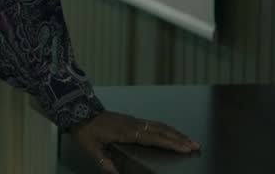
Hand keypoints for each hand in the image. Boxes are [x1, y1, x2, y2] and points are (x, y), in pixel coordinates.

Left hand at [70, 110, 199, 172]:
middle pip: (160, 130)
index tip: (185, 148)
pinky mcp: (131, 119)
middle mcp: (133, 124)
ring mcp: (133, 120)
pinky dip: (166, 129)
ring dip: (175, 132)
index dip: (170, 143)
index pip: (152, 138)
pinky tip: (172, 133)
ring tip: (190, 140)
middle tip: (196, 145)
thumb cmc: (85, 131)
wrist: (78, 111)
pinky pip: (152, 124)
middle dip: (179, 138)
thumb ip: (104, 161)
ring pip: (158, 125)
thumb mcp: (92, 149)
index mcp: (126, 132)